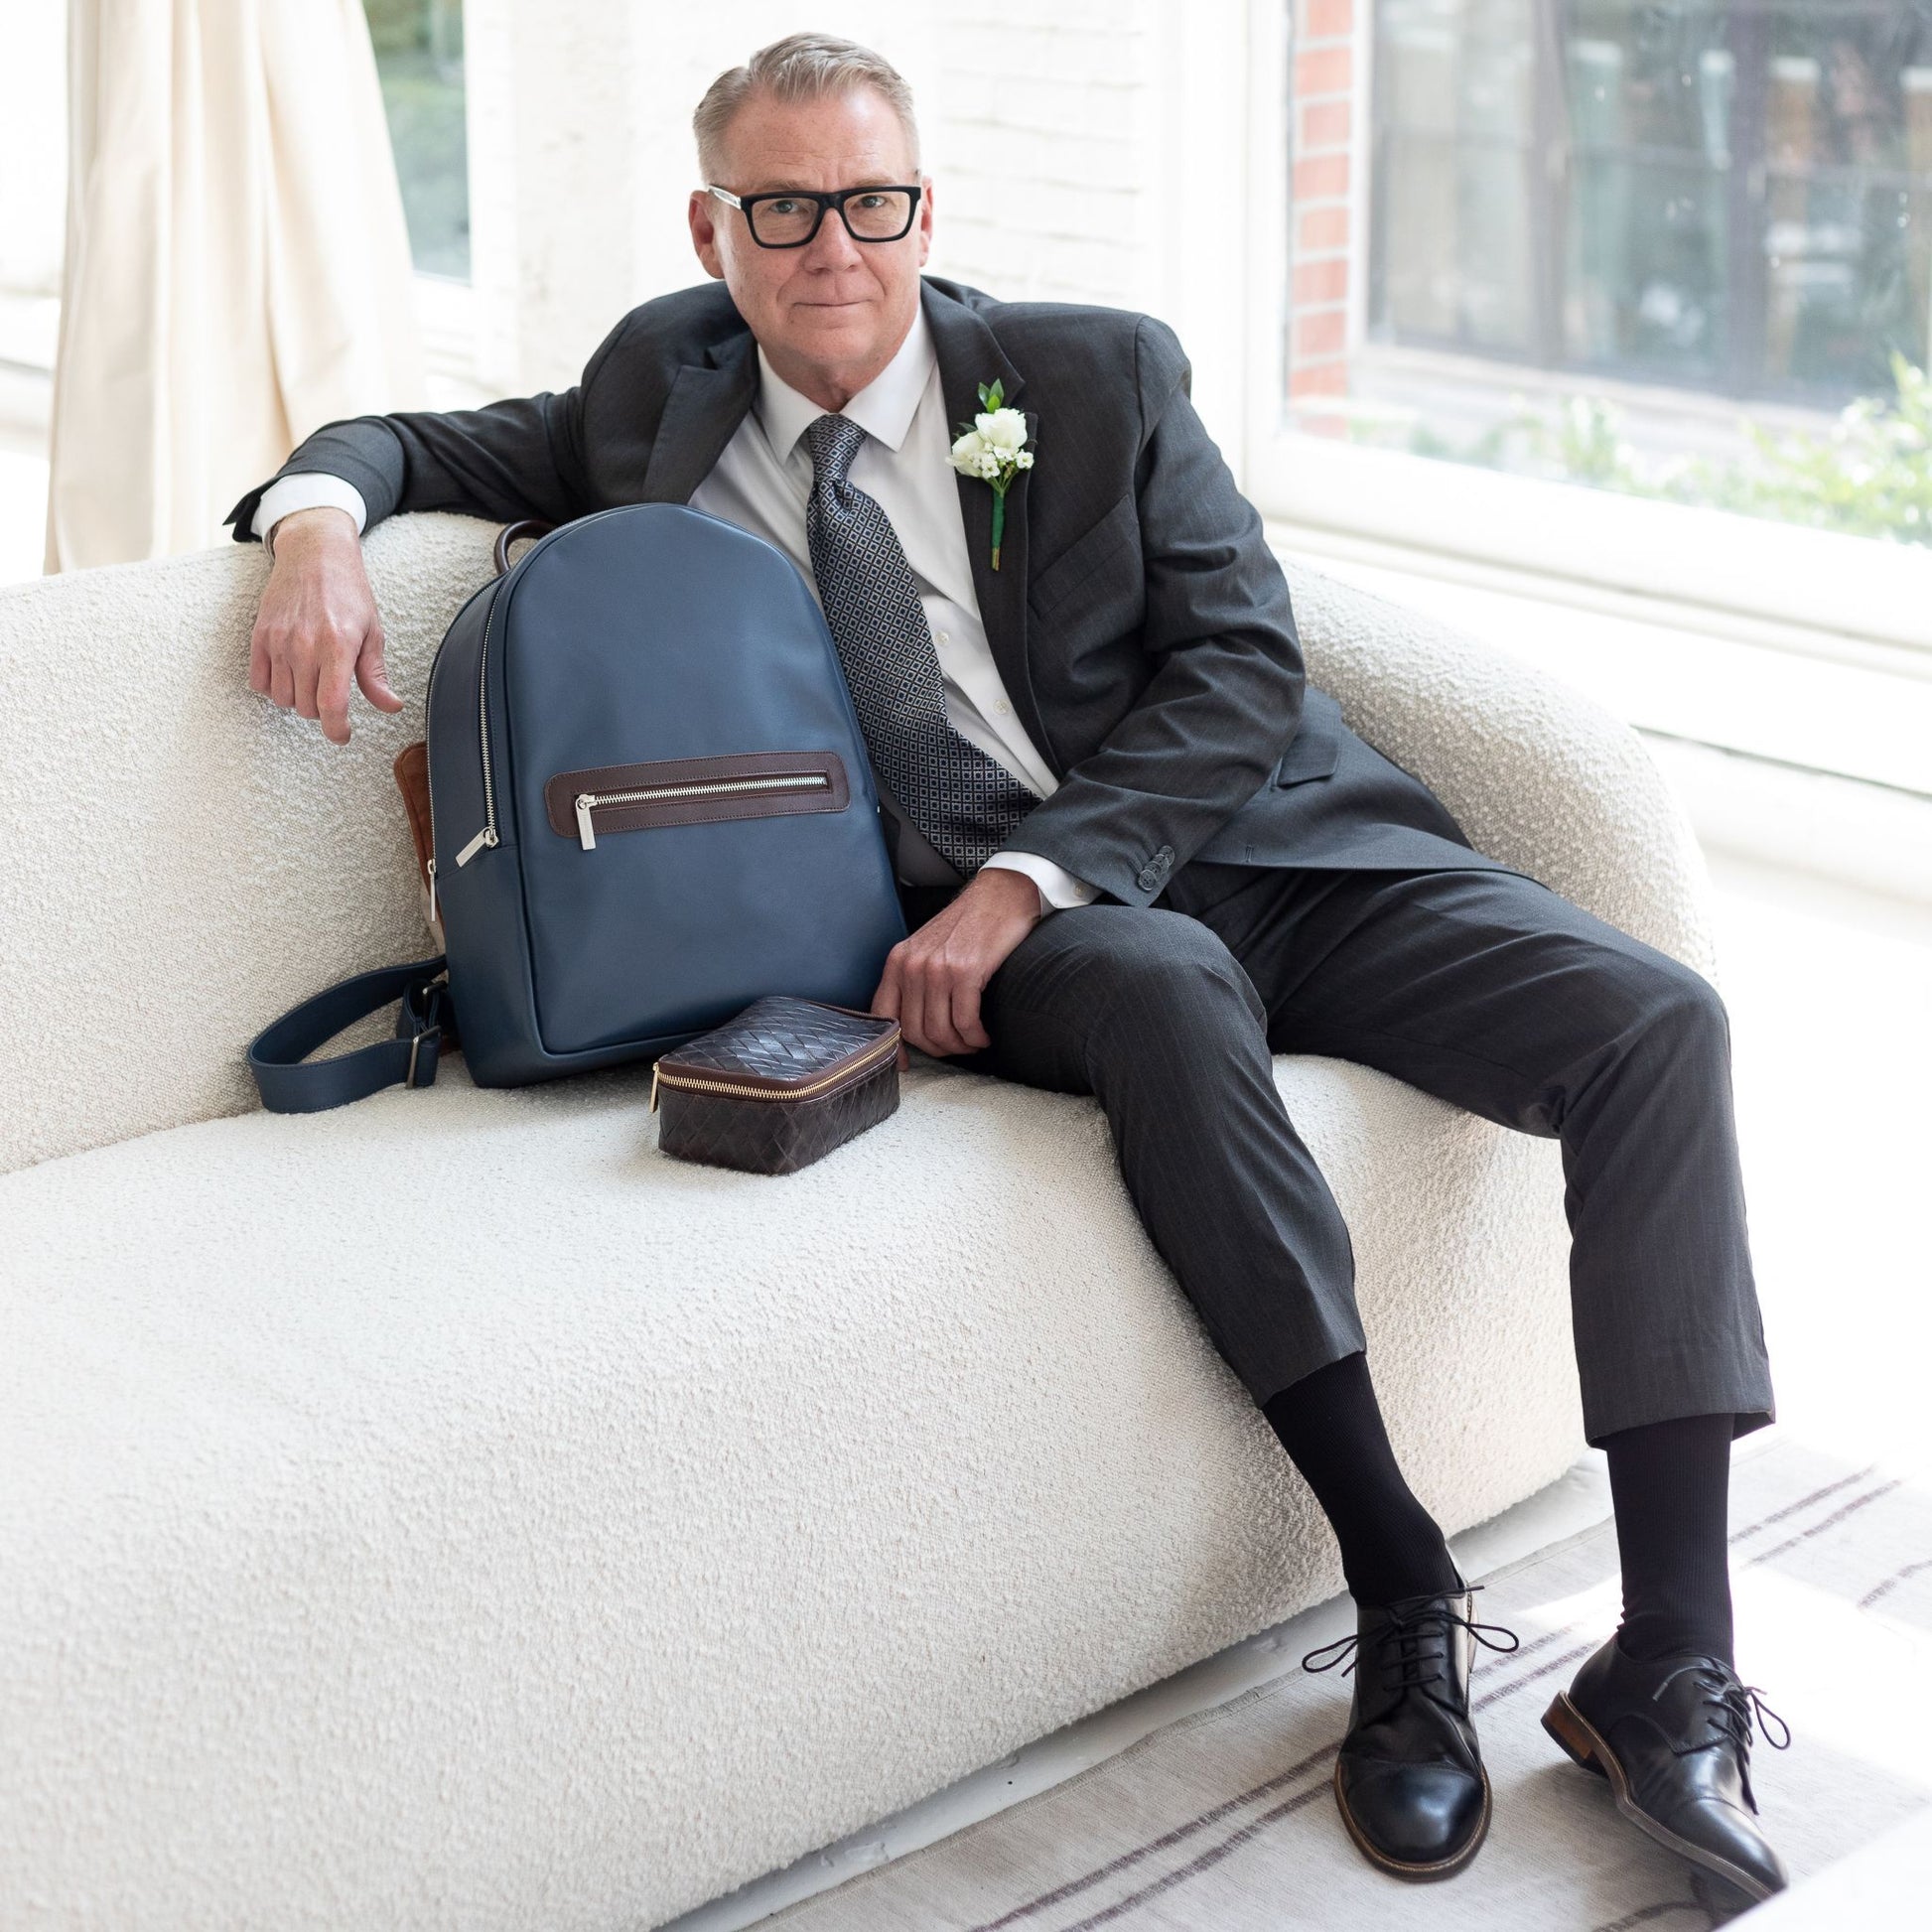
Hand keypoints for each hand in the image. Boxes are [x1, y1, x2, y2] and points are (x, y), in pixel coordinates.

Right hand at [248, 506, 402, 744]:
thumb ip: (376, 674)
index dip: (338, 731)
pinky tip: (288, 676)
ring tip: (311, 683)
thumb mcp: (372, 632)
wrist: (315, 554)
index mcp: (338, 647)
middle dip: (322, 711)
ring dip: (297, 700)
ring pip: (282, 698)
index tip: (342, 735)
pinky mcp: (260, 635)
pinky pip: (258, 681)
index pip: (332, 706)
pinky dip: (272, 687)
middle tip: (331, 694)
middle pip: (307, 708)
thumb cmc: (348, 592)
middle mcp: (305, 646)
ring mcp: (279, 641)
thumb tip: (391, 706)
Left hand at [871, 866, 1042, 1061]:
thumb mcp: (927, 949)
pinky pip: (966, 1022)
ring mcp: (937, 969)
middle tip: (957, 1047)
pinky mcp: (966, 973)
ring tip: (974, 1042)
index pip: (882, 1015)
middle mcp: (912, 966)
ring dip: (960, 1046)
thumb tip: (914, 1024)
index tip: (904, 1065)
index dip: (892, 1047)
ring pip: (940, 1031)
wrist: (1000, 896)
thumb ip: (914, 980)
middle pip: (915, 1032)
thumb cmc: (968, 925)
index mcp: (898, 962)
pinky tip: (984, 1035)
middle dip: (938, 1049)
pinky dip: (976, 1037)